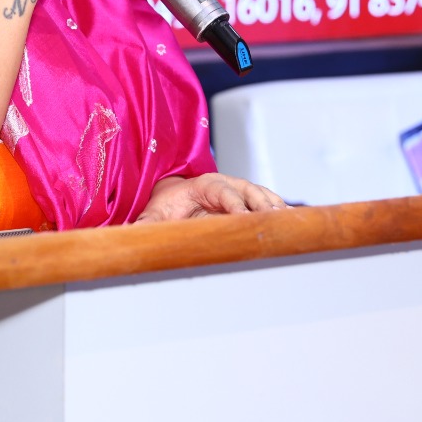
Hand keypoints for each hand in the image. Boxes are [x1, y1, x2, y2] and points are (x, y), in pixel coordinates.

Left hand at [133, 172, 286, 222]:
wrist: (173, 195)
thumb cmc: (165, 204)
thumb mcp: (153, 214)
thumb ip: (145, 225)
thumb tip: (129, 237)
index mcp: (204, 184)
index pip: (223, 192)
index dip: (235, 205)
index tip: (245, 218)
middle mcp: (226, 184)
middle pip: (249, 190)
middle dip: (262, 205)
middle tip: (274, 220)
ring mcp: (239, 191)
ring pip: (262, 195)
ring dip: (276, 207)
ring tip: (291, 221)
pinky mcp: (247, 201)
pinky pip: (267, 204)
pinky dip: (280, 211)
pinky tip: (293, 223)